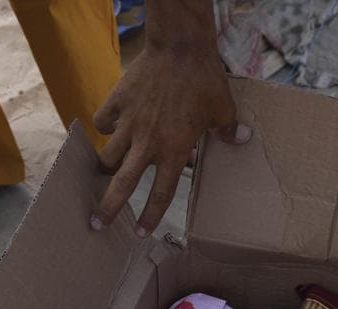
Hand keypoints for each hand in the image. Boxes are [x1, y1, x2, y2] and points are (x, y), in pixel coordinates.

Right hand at [91, 44, 250, 235]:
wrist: (180, 48)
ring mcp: (129, 123)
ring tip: (100, 174)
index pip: (160, 194)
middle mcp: (147, 143)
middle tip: (95, 224)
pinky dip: (105, 125)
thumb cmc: (204, 81)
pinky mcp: (117, 102)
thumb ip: (228, 131)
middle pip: (121, 185)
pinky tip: (111, 125)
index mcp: (173, 151)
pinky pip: (103, 120)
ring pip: (106, 155)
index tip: (142, 231)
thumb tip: (242, 140)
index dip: (151, 216)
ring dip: (103, 167)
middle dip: (107, 208)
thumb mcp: (224, 109)